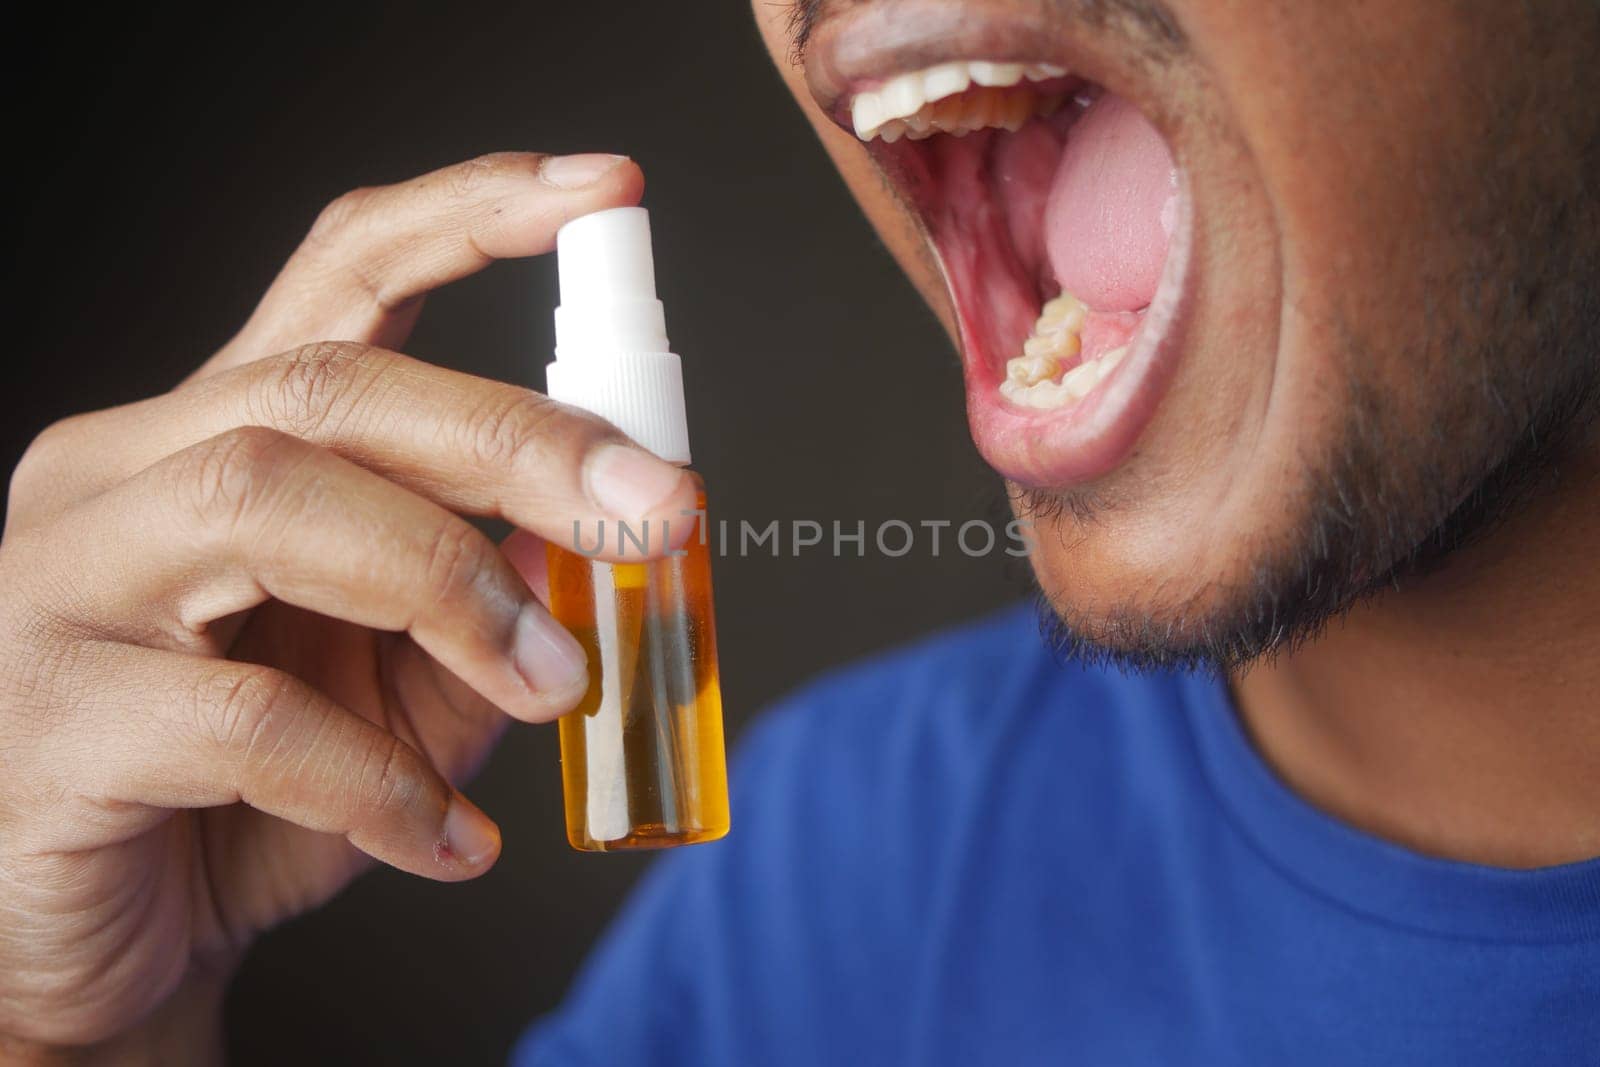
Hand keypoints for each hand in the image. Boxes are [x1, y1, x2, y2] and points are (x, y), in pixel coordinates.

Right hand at [0, 152, 694, 1058]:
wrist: (95, 948)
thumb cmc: (246, 801)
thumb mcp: (394, 680)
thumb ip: (482, 593)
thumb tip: (598, 525)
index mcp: (214, 436)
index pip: (338, 273)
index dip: (473, 214)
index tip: (608, 190)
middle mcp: (124, 474)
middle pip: (329, 385)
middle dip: (521, 438)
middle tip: (658, 511)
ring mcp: (67, 586)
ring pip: (266, 500)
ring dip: (454, 589)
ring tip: (554, 689)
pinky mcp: (56, 722)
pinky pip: (245, 721)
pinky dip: (382, 780)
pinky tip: (449, 840)